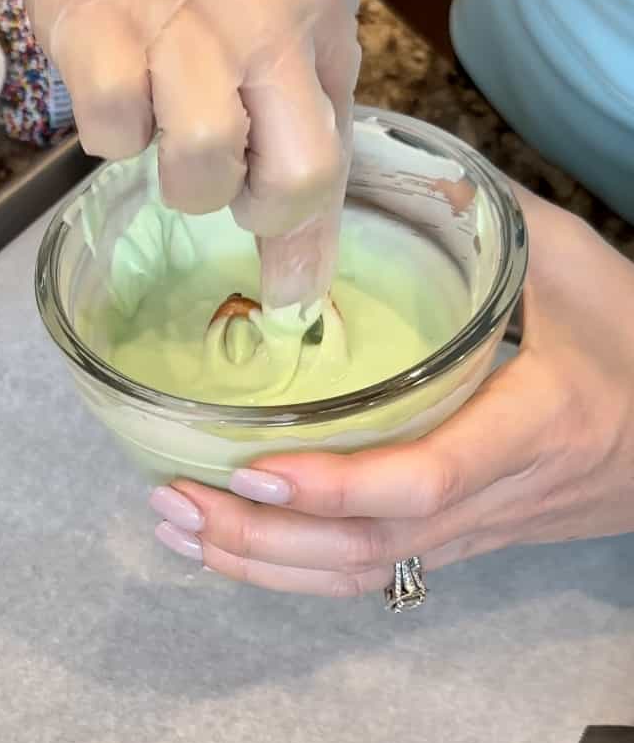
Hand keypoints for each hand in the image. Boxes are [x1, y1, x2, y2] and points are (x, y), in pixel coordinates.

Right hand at [19, 0, 360, 305]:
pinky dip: (113, 138)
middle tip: (226, 184)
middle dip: (255, 209)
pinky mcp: (94, 23)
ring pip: (201, 162)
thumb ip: (302, 123)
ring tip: (166, 127)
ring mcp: (176, 8)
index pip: (334, 147)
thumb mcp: (282, 15)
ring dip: (181, 178)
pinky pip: (113, 135)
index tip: (294, 289)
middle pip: (294, 169)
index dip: (307, 230)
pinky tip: (118, 93)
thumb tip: (300, 270)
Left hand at [148, 186, 633, 593]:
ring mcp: (475, 532)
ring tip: (176, 527)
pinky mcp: (459, 542)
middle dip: (261, 537)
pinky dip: (293, 571)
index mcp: (536, 426)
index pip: (425, 477)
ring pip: (361, 573)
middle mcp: (499, 497)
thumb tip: (370, 169)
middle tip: (170, 500)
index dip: (335, 485)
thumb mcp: (571, 266)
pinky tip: (232, 549)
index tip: (247, 467)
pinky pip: (372, 572)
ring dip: (261, 563)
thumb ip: (482, 220)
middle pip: (369, 545)